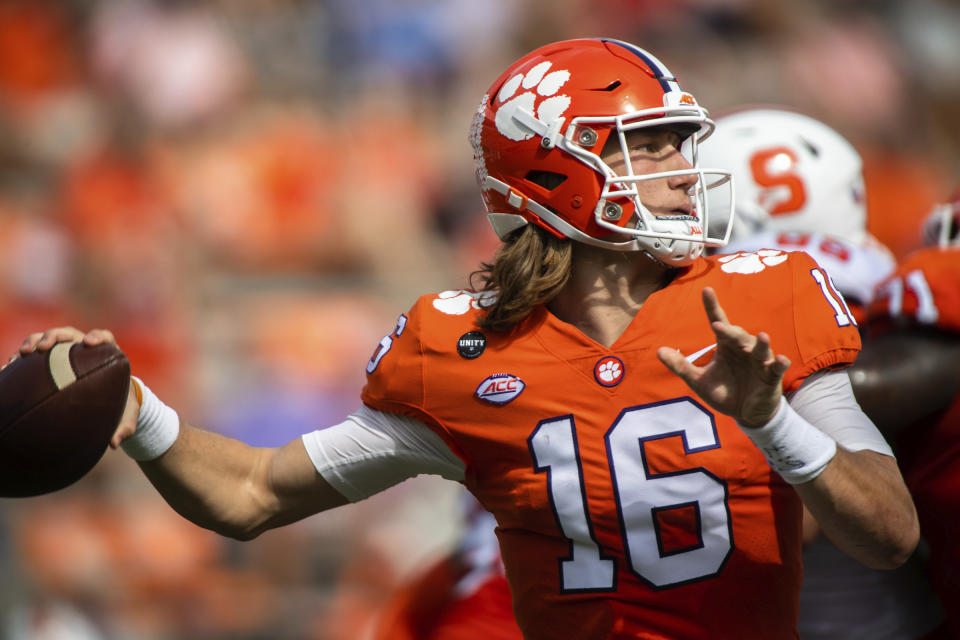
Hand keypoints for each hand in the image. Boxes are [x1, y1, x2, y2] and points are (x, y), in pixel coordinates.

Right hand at [11, 326, 139, 447]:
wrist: (109, 403)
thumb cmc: (120, 406)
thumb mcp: (126, 417)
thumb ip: (125, 428)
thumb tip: (114, 443)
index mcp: (107, 355)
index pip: (104, 337)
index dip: (98, 336)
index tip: (90, 343)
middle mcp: (84, 349)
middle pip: (69, 334)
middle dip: (54, 336)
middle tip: (43, 346)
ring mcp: (66, 353)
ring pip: (47, 340)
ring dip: (33, 342)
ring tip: (22, 354)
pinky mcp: (50, 362)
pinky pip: (33, 357)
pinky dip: (20, 360)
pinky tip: (6, 370)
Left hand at [657, 287, 789, 427]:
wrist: (746, 414)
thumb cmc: (724, 392)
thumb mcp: (699, 381)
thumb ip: (680, 366)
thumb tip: (659, 350)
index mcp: (726, 347)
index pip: (719, 322)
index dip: (712, 306)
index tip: (706, 290)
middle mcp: (743, 349)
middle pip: (737, 335)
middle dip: (730, 331)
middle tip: (718, 326)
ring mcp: (760, 362)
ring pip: (760, 348)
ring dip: (760, 343)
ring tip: (761, 336)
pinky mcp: (772, 377)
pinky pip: (777, 368)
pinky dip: (780, 363)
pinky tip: (780, 359)